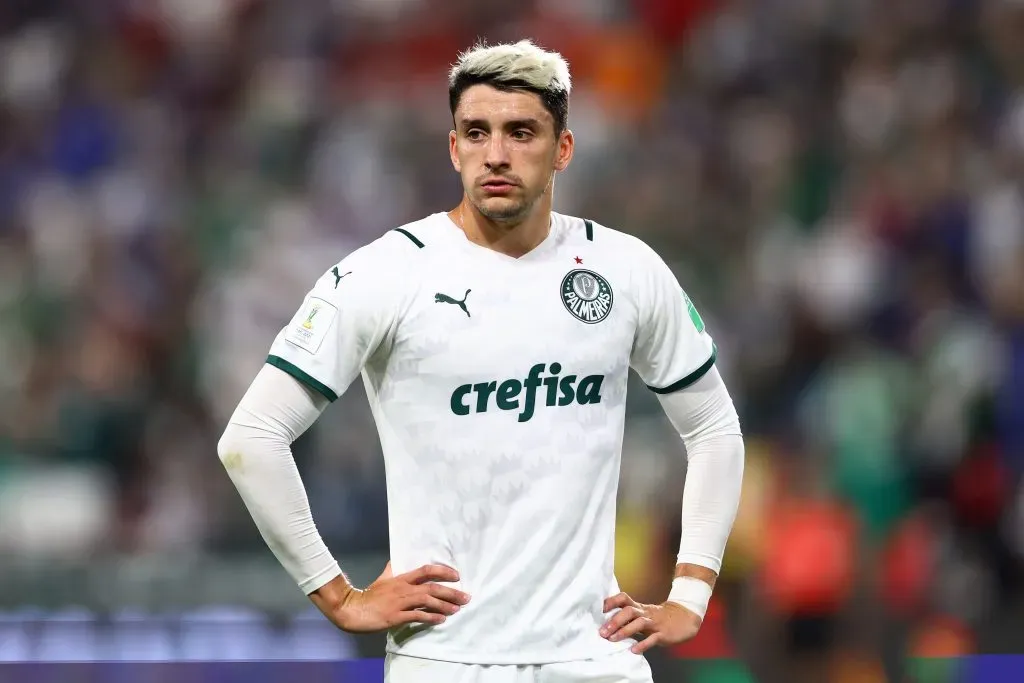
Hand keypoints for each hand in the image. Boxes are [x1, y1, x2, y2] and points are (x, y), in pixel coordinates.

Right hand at [313, 562, 470, 632]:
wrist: (352, 609)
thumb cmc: (369, 595)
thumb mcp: (383, 579)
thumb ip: (392, 570)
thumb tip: (397, 560)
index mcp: (402, 578)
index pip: (426, 570)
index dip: (443, 571)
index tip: (457, 576)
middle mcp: (404, 589)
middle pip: (432, 587)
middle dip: (452, 592)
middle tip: (466, 597)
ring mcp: (400, 603)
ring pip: (427, 601)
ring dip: (445, 605)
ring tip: (457, 609)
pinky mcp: (396, 616)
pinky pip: (417, 616)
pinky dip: (431, 617)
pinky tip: (441, 620)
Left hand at [600, 592, 701, 653]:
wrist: (684, 617)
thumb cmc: (659, 617)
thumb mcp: (644, 614)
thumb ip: (629, 617)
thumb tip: (608, 624)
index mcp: (639, 607)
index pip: (623, 598)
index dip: (611, 602)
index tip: (599, 609)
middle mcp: (645, 613)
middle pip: (629, 611)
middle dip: (614, 621)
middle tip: (602, 632)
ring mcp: (655, 622)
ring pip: (639, 623)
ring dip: (624, 631)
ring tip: (612, 639)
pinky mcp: (663, 633)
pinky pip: (653, 638)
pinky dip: (643, 644)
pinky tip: (634, 650)